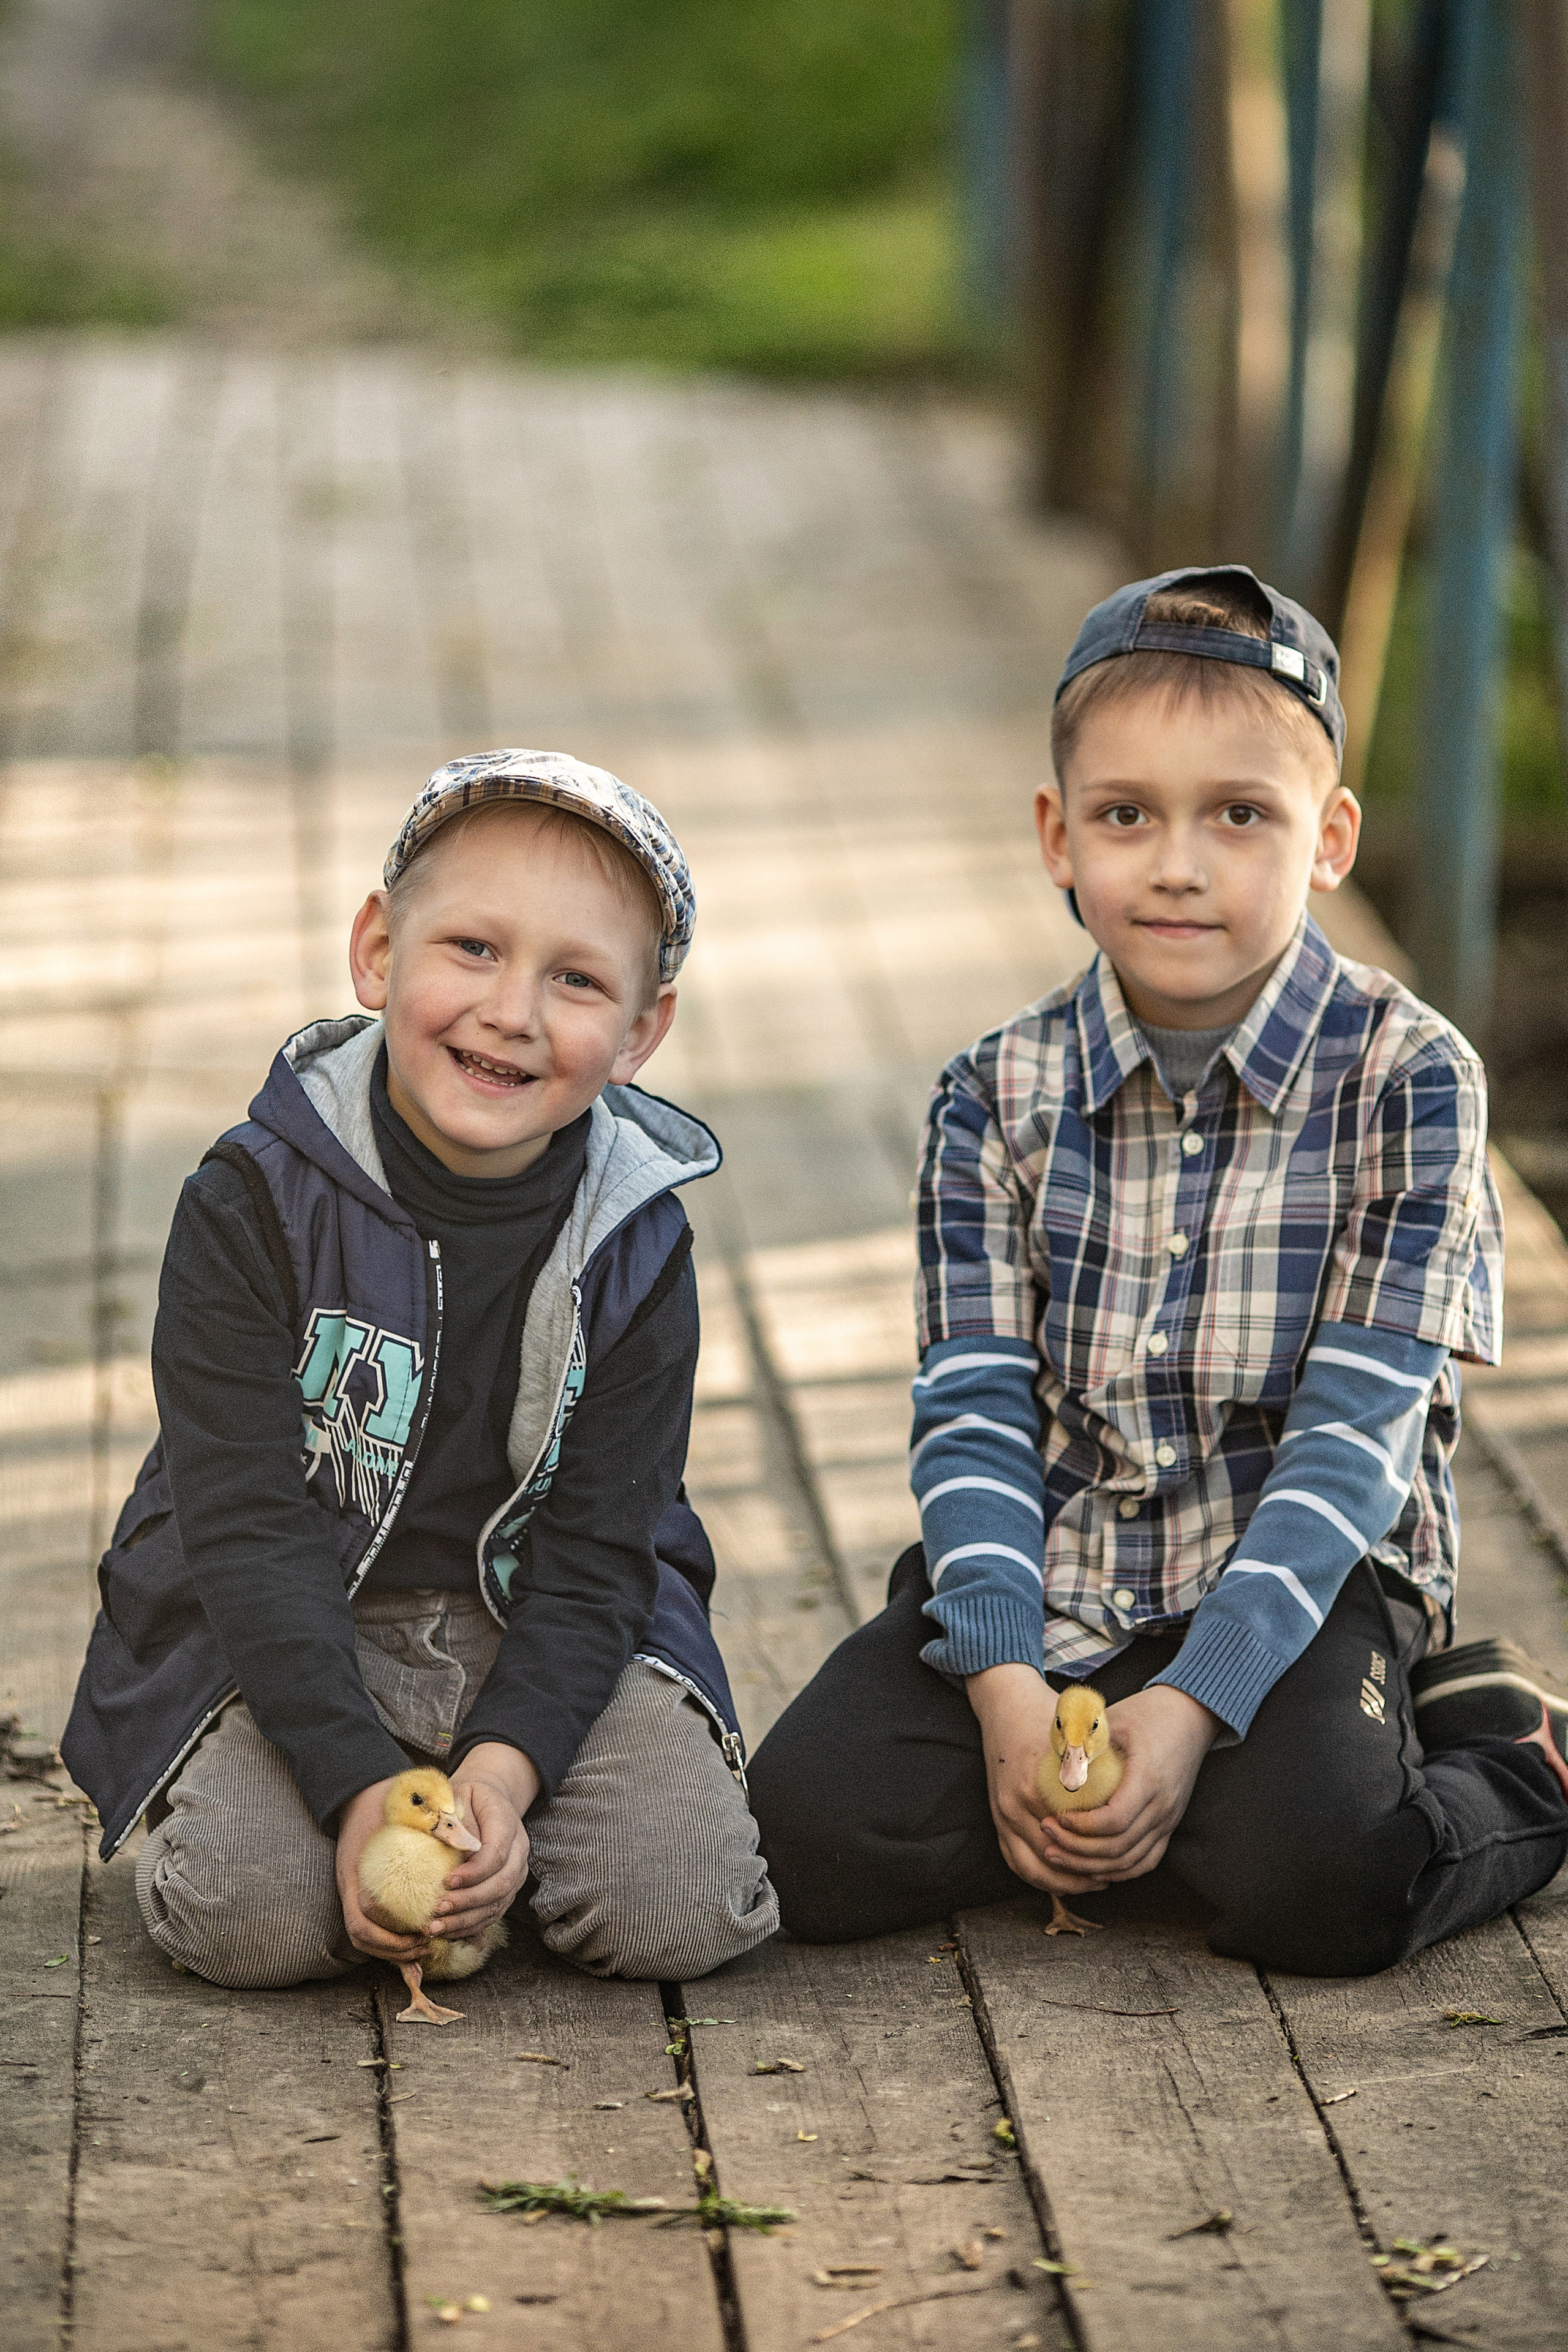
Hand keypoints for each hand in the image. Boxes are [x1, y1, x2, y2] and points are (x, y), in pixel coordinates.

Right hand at [336, 1777, 432, 1962]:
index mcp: (357, 1870)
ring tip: (423, 1946)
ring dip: (391, 1949)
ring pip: (362, 1936)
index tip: (424, 1931)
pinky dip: (389, 1939)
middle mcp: (349, 1885)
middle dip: (394, 1949)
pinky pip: (368, 1925)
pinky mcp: (357, 1891)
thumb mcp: (411, 1809)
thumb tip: (473, 1845)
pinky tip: (414, 1939)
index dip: (391, 1938)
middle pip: (361, 1936)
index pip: (363, 1921)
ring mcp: (350, 1890)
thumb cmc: (388, 1799)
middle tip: (427, 1945)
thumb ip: (439, 1824)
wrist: (359, 1794)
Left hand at [431, 1742, 539, 1940]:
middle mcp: (519, 1852)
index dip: (474, 1872)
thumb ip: (456, 1821)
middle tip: (438, 1910)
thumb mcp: (458, 1795)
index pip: (497, 1854)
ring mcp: (516, 1874)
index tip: (446, 1882)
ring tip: (436, 1928)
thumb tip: (451, 1849)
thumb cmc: (467, 1798)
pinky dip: (470, 1926)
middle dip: (469, 1902)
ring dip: (466, 1920)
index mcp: (508, 1823)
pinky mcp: (506, 1890)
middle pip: (501, 1884)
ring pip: (498, 1904)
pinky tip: (447, 1932)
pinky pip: (493, 1913)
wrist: (487, 1801)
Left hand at [966, 1668, 1219, 1897]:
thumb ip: (1083, 1743)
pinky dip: (1117, 1870)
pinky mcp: (1169, 1825)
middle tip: (1046, 1841)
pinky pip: (1145, 1861)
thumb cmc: (1147, 1714)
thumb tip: (1050, 1765)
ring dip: (1092, 1866)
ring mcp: (1169, 1820)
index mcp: (1148, 1779)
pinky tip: (1090, 1867)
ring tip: (1059, 1856)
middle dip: (1077, 1851)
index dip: (1081, 1827)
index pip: (1114, 1820)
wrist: (1190, 1716)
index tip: (1055, 1818)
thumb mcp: (1112, 1720)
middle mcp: (1163, 1806)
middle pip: (1119, 1848)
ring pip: (1130, 1862)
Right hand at [968, 1665, 1103, 1898]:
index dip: (1097, 1853)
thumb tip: (1133, 1796)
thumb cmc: (1046, 1716)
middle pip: (1052, 1860)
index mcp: (1039, 1786)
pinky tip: (1062, 1878)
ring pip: (1031, 1869)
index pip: (1072, 1837)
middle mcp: (1016, 1804)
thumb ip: (1101, 1764)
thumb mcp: (1078, 1735)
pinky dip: (1038, 1875)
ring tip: (1089, 1882)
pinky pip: (1015, 1860)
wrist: (1004, 1703)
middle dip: (1081, 1876)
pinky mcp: (996, 1816)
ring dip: (1060, 1882)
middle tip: (1108, 1878)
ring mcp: (1002, 1813)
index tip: (1120, 1857)